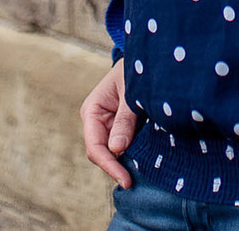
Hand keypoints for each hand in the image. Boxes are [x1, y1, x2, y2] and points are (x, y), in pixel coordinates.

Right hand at [79, 60, 139, 187]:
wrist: (144, 57)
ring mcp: (108, 126)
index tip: (126, 180)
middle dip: (117, 167)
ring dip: (126, 161)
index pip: (95, 147)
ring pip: (114, 153)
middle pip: (103, 154)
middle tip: (136, 181)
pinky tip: (146, 160)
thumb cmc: (135, 69)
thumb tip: (117, 149)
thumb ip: (125, 119)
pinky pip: (124, 146)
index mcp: (92, 111)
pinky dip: (133, 153)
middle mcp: (96, 121)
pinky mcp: (121, 128)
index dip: (109, 166)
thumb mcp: (131, 92)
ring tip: (145, 170)